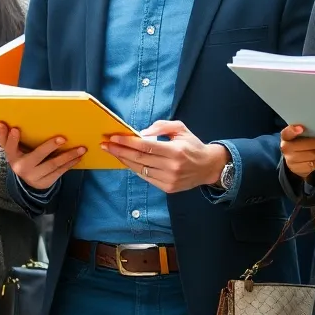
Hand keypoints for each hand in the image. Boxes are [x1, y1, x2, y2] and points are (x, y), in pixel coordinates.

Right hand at [0, 123, 85, 189]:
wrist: (25, 182)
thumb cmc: (21, 157)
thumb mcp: (12, 149)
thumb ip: (6, 137)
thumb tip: (1, 122)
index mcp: (12, 156)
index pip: (9, 147)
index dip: (11, 139)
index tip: (15, 129)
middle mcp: (22, 167)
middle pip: (37, 155)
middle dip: (50, 146)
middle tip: (63, 138)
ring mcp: (34, 176)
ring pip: (53, 164)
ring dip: (69, 155)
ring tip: (81, 148)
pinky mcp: (45, 182)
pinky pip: (60, 172)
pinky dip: (70, 163)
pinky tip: (79, 157)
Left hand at [102, 120, 229, 193]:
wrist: (208, 167)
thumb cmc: (192, 145)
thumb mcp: (180, 129)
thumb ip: (161, 127)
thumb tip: (142, 132)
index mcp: (175, 151)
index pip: (146, 146)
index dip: (128, 142)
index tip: (114, 137)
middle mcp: (172, 167)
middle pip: (139, 159)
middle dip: (120, 151)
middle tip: (106, 144)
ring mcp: (169, 179)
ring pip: (140, 169)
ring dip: (124, 160)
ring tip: (112, 152)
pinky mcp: (167, 188)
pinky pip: (146, 177)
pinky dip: (134, 169)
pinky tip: (126, 161)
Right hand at [280, 124, 314, 180]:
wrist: (294, 161)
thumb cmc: (300, 143)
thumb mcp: (299, 136)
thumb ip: (308, 132)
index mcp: (286, 137)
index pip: (287, 133)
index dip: (293, 130)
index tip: (301, 128)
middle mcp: (286, 148)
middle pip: (306, 145)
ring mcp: (292, 160)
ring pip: (313, 156)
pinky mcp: (299, 169)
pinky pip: (314, 164)